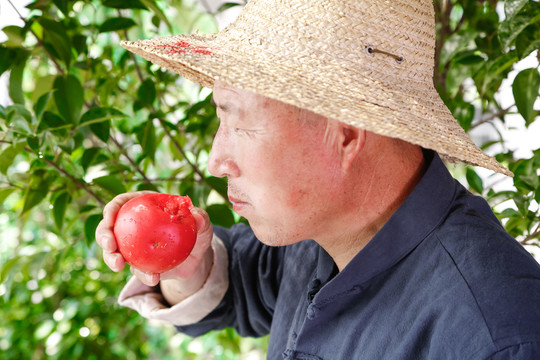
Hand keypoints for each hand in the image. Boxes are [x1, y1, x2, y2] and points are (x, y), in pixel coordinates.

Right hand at [95, 191, 213, 287]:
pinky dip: (142, 275)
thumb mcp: (203, 224)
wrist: (197, 258)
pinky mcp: (138, 264)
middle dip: (103, 236)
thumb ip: (201, 218)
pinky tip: (153, 278)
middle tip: (110, 246)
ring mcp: (132, 246)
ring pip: (113, 252)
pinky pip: (136, 270)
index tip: (110, 218)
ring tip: (119, 266)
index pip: (122, 203)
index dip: (111, 209)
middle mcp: (133, 225)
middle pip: (109, 227)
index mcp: (144, 206)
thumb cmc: (197, 233)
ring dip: (111, 259)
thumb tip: (196, 215)